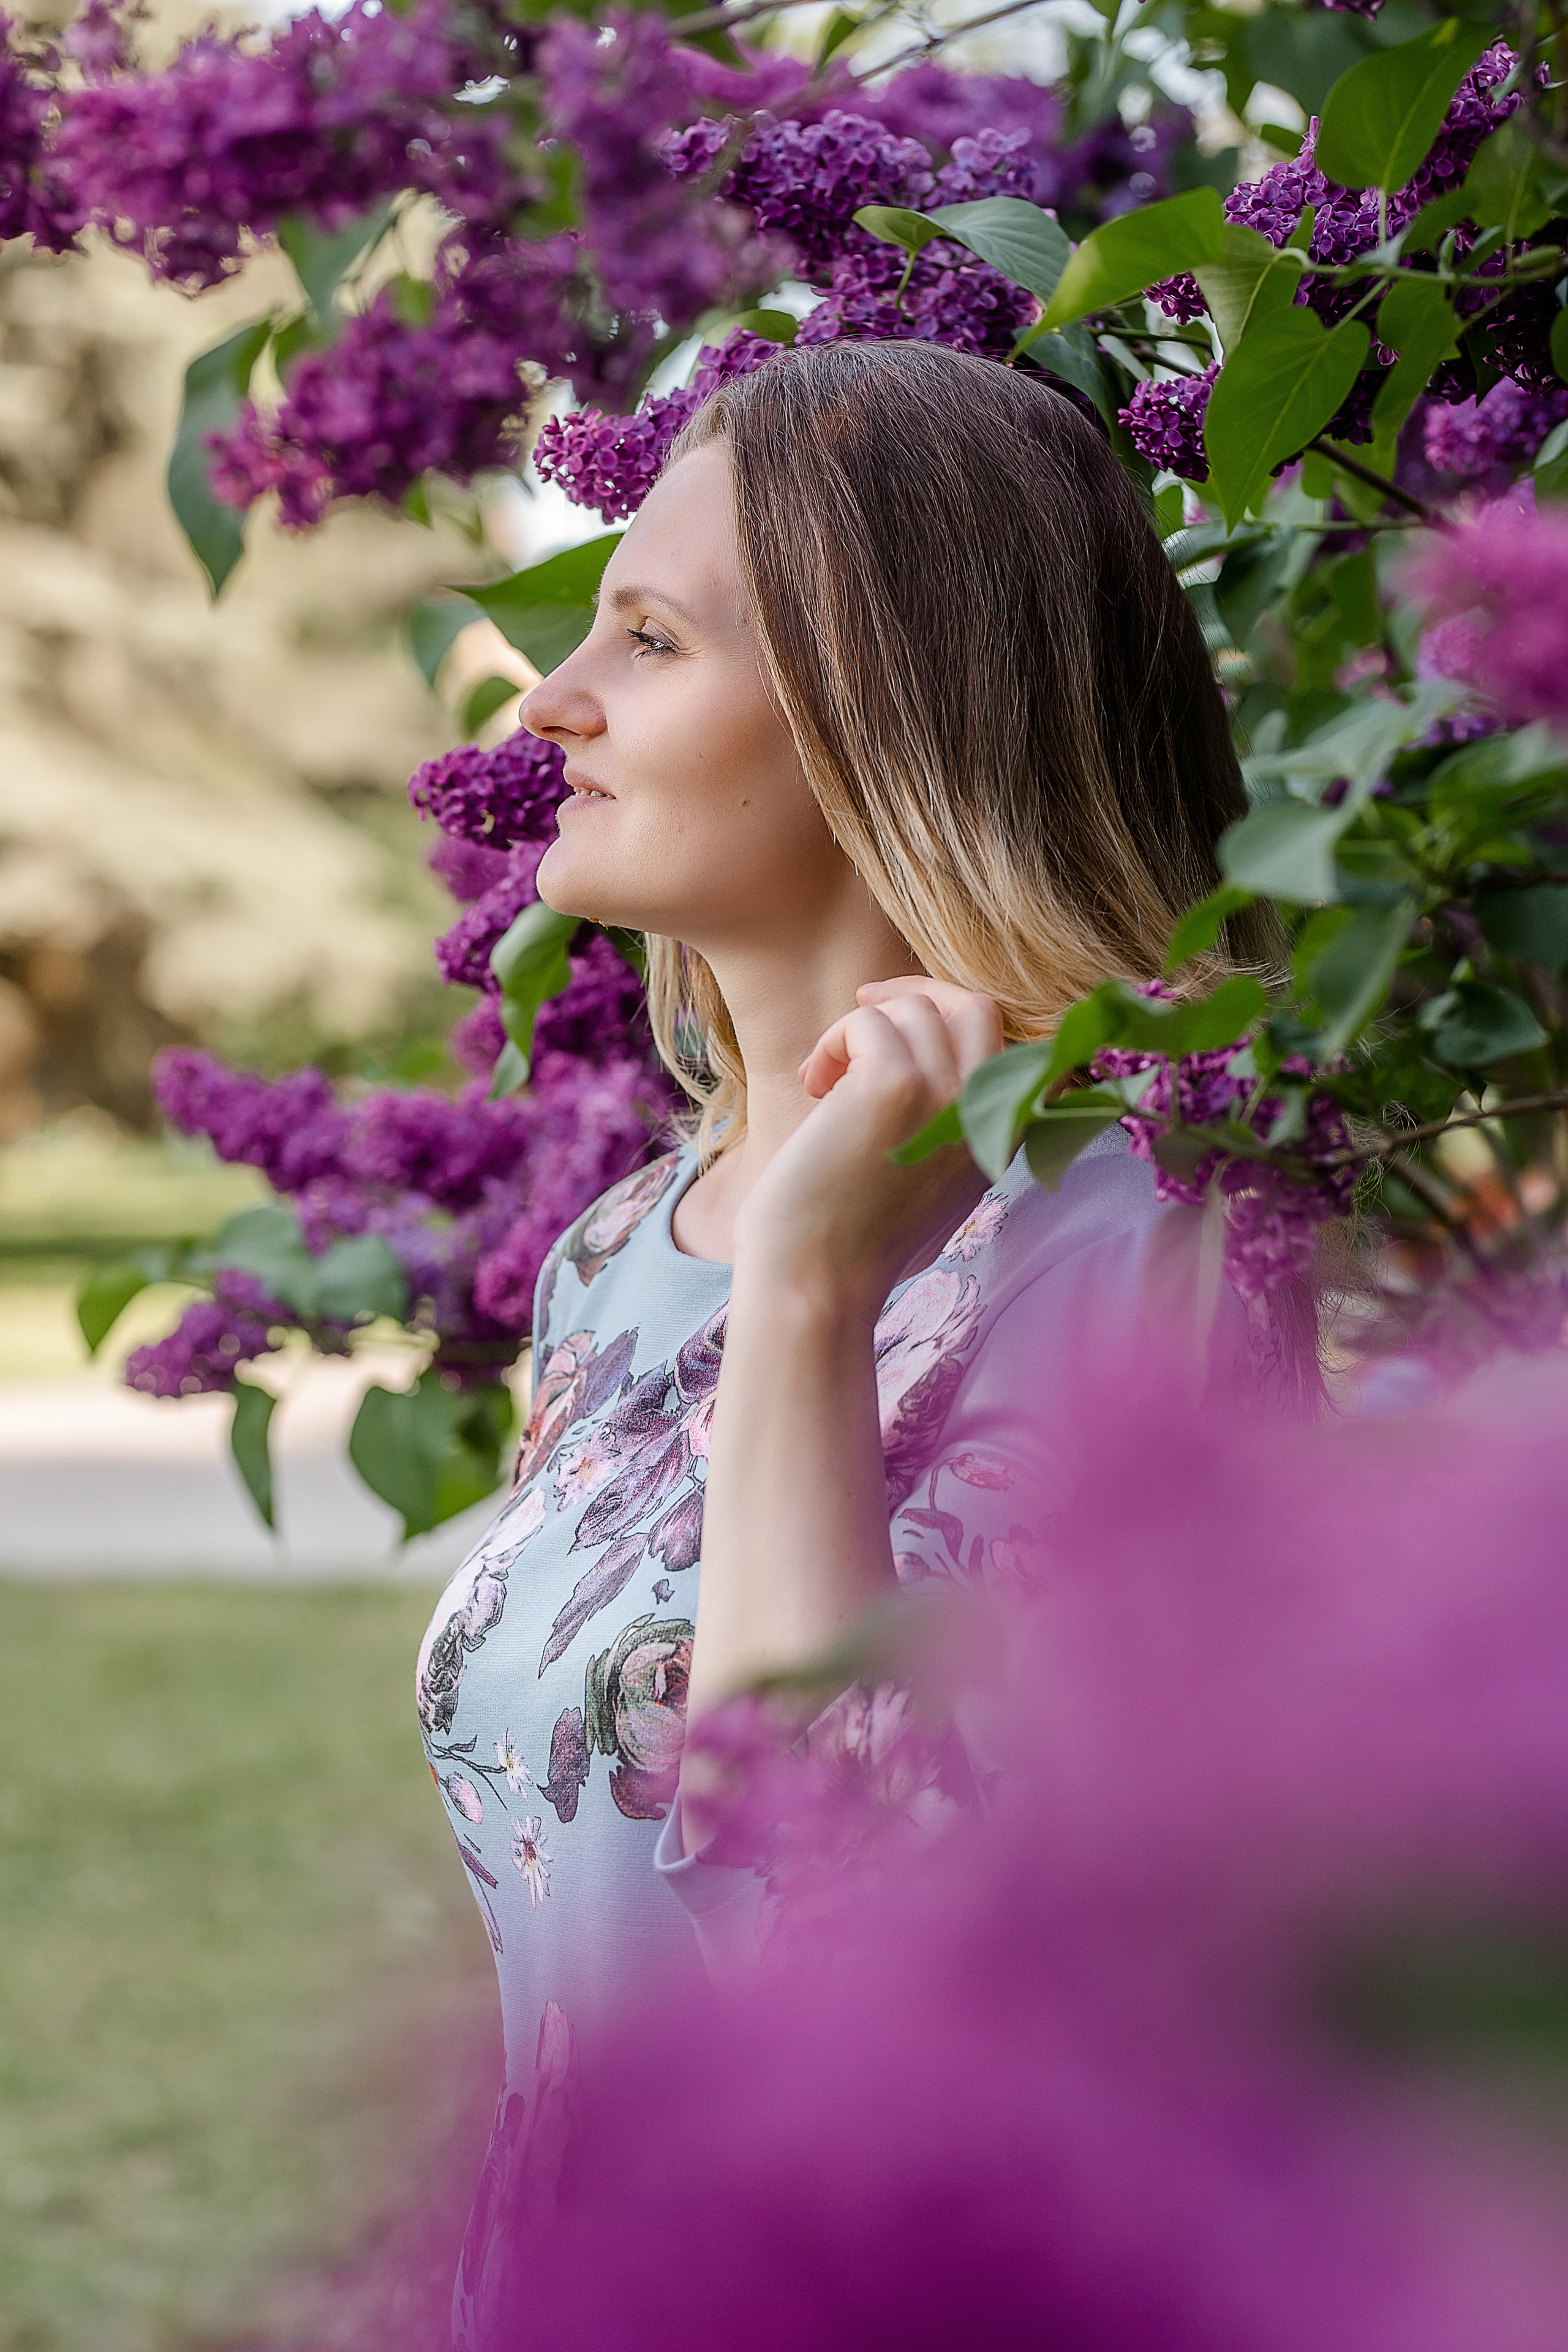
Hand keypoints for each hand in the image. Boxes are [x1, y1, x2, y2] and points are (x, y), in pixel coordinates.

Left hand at [733, 978, 1003, 1315]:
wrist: (815, 1281)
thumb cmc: (850, 1238)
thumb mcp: (923, 1178)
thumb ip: (941, 1121)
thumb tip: (915, 1046)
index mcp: (997, 1143)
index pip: (1008, 1047)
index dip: (953, 1019)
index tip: (902, 1021)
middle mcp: (986, 1116)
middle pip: (976, 1008)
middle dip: (917, 995)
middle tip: (865, 1009)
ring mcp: (947, 1097)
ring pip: (913, 1010)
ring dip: (858, 1029)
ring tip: (824, 1080)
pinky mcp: (896, 1086)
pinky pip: (866, 1022)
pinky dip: (833, 1041)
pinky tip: (813, 1084)